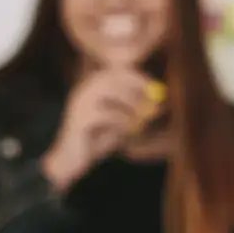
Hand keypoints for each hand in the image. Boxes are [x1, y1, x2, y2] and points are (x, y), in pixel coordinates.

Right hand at [42, 67, 157, 189]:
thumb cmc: (98, 140)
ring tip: (139, 124)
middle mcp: (84, 90)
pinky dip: (125, 123)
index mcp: (92, 88)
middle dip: (138, 89)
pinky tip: (129, 132)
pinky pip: (109, 114)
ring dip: (132, 107)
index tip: (157, 89)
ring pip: (112, 92)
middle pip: (114, 77)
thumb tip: (161, 104)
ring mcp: (80, 102)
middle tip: (153, 104)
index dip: (139, 78)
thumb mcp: (123, 124)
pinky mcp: (79, 118)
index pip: (118, 71)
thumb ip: (139, 112)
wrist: (72, 161)